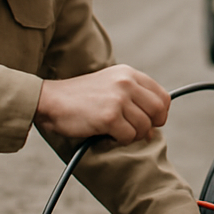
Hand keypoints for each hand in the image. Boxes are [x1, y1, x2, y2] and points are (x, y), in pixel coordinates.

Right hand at [34, 65, 169, 143]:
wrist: (51, 100)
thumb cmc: (81, 97)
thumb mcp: (111, 84)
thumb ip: (134, 98)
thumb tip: (154, 127)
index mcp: (129, 74)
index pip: (162, 97)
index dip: (160, 113)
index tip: (151, 121)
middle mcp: (126, 83)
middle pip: (158, 111)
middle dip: (151, 126)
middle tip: (136, 131)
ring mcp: (118, 99)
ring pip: (144, 126)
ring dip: (133, 135)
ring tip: (118, 132)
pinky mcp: (109, 117)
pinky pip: (129, 136)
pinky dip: (121, 140)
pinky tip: (109, 134)